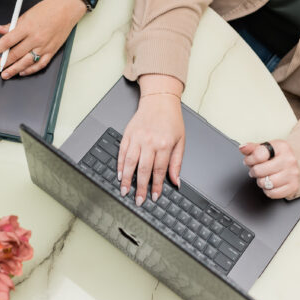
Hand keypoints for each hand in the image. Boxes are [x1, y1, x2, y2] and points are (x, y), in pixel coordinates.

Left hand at [0, 0, 85, 78]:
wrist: (66, 9)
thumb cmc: (47, 10)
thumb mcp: (26, 14)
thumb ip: (12, 25)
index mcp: (27, 27)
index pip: (8, 40)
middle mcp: (35, 38)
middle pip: (15, 54)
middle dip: (2, 63)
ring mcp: (44, 46)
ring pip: (26, 62)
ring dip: (14, 70)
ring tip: (5, 75)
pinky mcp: (52, 51)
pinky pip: (40, 64)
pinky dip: (30, 70)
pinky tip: (22, 72)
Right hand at [118, 75, 185, 205]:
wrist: (159, 100)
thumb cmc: (171, 120)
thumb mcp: (180, 141)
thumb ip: (176, 163)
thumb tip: (176, 181)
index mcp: (164, 144)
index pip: (159, 170)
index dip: (156, 185)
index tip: (154, 196)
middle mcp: (149, 142)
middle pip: (143, 169)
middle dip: (140, 187)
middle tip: (138, 200)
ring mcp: (137, 138)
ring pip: (130, 162)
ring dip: (126, 178)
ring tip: (124, 190)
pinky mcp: (128, 134)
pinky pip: (122, 152)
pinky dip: (119, 164)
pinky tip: (119, 174)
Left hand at [240, 140, 299, 198]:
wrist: (293, 164)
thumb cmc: (276, 156)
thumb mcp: (264, 148)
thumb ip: (251, 148)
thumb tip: (243, 148)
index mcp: (281, 147)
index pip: (258, 155)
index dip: (249, 160)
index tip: (249, 161)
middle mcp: (289, 160)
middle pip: (259, 171)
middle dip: (254, 172)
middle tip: (257, 170)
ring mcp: (292, 174)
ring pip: (266, 183)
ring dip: (261, 182)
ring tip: (264, 177)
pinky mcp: (293, 186)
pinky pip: (272, 193)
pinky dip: (268, 191)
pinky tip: (270, 184)